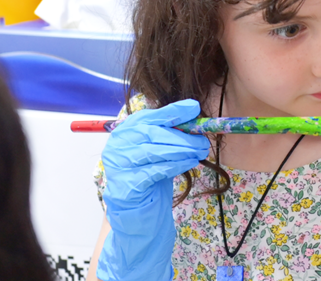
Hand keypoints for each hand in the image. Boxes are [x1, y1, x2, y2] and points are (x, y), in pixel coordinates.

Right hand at [97, 99, 209, 280]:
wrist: (138, 211)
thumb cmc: (151, 176)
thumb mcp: (160, 150)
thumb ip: (170, 134)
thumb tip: (195, 115)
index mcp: (126, 131)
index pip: (150, 116)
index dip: (173, 111)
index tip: (194, 108)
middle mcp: (118, 145)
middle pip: (153, 134)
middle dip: (182, 136)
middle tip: (203, 141)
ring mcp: (119, 165)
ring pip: (154, 152)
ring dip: (181, 151)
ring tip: (199, 152)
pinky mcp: (126, 185)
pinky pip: (154, 171)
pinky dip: (174, 166)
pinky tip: (188, 164)